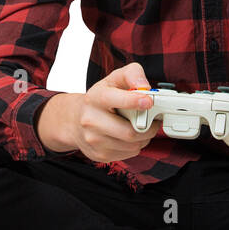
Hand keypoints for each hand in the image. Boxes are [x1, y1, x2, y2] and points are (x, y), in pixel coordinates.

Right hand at [37, 62, 158, 163]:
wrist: (76, 120)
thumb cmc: (100, 99)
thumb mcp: (114, 79)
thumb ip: (132, 74)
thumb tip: (145, 86)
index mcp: (95, 98)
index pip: (112, 99)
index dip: (133, 101)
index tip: (148, 101)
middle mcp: (91, 120)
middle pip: (128, 132)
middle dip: (148, 127)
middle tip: (152, 120)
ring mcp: (94, 140)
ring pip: (132, 145)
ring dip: (144, 137)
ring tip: (141, 127)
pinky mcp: (99, 155)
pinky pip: (129, 153)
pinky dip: (136, 146)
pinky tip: (130, 137)